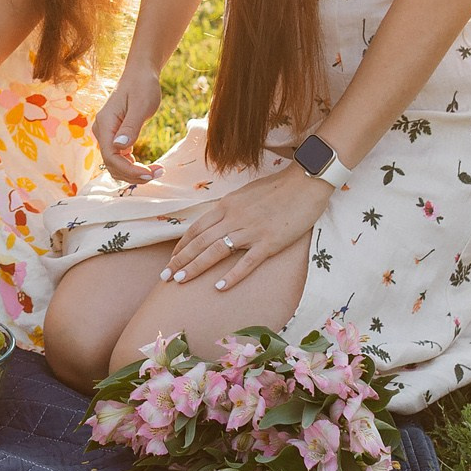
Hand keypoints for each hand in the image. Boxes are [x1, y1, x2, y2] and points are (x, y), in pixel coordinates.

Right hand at [91, 66, 164, 183]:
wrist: (140, 73)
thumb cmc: (142, 86)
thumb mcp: (141, 105)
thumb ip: (131, 127)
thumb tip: (120, 147)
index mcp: (105, 124)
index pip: (111, 156)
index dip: (129, 170)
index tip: (150, 173)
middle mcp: (102, 131)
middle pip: (112, 164)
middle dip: (134, 174)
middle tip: (159, 173)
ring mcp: (107, 134)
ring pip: (115, 164)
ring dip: (134, 173)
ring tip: (157, 171)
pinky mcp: (115, 135)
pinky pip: (120, 158)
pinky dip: (133, 166)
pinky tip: (148, 167)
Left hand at [160, 164, 333, 291]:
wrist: (306, 183)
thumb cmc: (278, 188)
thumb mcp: (246, 194)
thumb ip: (231, 209)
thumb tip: (218, 221)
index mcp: (227, 205)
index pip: (197, 228)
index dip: (181, 245)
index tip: (171, 259)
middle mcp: (234, 217)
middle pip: (200, 241)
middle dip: (180, 260)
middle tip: (164, 277)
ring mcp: (251, 230)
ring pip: (216, 251)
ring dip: (195, 267)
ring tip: (180, 281)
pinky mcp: (270, 242)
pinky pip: (247, 261)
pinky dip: (232, 275)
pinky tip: (219, 287)